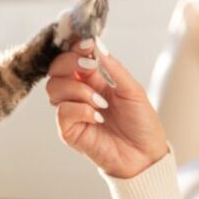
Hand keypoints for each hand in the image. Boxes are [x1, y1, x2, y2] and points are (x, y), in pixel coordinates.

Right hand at [46, 39, 168, 178]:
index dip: (75, 46)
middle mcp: (79, 92)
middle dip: (69, 62)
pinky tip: (97, 117)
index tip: (86, 43)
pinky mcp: (70, 130)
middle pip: (56, 68)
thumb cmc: (141, 123)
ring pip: (54, 88)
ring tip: (100, 102)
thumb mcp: (133, 90)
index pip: (73, 56)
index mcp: (94, 79)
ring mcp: (73, 111)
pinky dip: (80, 109)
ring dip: (77, 89)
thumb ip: (114, 69)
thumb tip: (97, 45)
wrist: (145, 155)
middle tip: (89, 66)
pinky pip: (62, 112)